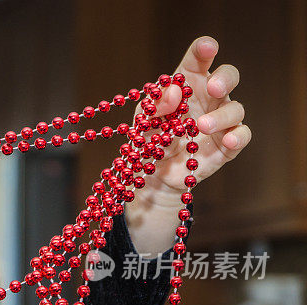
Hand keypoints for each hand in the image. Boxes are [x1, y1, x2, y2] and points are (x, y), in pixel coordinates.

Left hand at [138, 36, 250, 206]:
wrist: (154, 174)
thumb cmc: (150, 139)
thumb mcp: (145, 120)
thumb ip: (156, 105)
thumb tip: (174, 90)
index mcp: (188, 84)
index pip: (199, 60)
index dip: (204, 49)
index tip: (207, 47)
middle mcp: (209, 98)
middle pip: (228, 77)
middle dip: (225, 78)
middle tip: (213, 87)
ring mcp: (221, 120)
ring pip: (235, 108)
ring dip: (221, 115)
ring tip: (202, 126)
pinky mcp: (228, 144)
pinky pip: (242, 135)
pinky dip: (238, 136)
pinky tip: (229, 140)